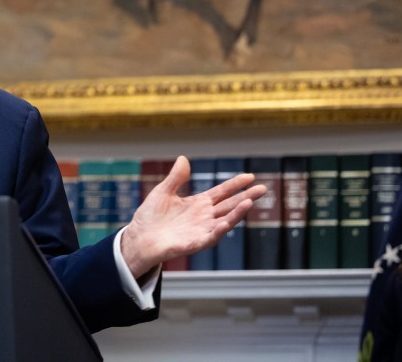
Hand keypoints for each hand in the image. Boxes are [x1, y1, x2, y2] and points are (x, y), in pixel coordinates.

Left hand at [119, 155, 266, 278]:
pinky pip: (211, 237)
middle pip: (229, 205)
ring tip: (249, 202)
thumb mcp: (163, 192)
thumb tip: (183, 158)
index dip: (235, 184)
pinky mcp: (195, 243)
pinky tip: (227, 222)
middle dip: (246, 197)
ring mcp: (201, 230)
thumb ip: (176, 178)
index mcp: (198, 204)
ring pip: (224, 220)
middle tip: (262, 189)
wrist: (139, 238)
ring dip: (237, 213)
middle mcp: (204, 217)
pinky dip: (219, 230)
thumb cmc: (150, 217)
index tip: (250, 176)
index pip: (221, 192)